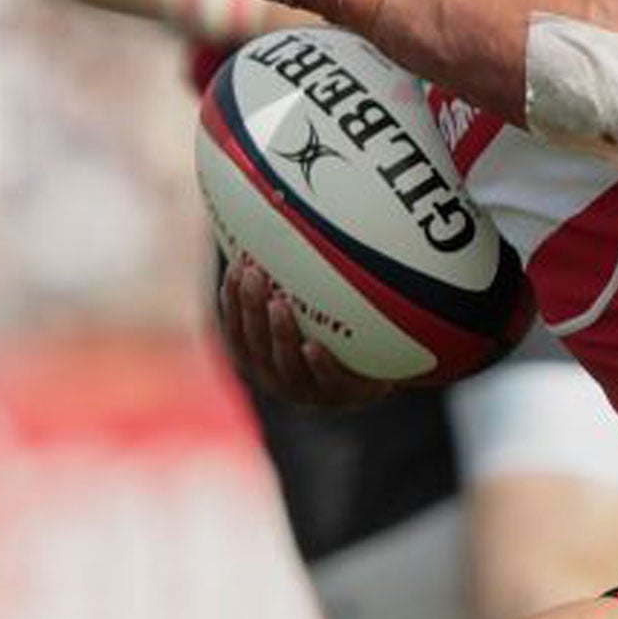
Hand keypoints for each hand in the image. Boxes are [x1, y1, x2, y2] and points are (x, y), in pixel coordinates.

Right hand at [218, 255, 392, 409]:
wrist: (385, 370)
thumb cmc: (339, 333)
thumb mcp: (313, 308)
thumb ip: (292, 282)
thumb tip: (279, 222)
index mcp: (262, 355)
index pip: (236, 327)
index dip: (231, 300)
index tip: (235, 268)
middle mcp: (278, 376)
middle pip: (256, 344)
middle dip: (250, 308)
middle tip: (254, 275)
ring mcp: (309, 391)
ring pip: (286, 366)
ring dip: (279, 334)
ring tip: (279, 304)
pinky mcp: (342, 397)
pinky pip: (329, 382)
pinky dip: (319, 366)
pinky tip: (313, 346)